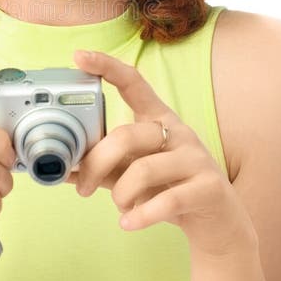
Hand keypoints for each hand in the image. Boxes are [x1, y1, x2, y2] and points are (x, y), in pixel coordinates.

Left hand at [69, 50, 255, 257]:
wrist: (219, 223)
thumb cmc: (170, 190)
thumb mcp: (133, 174)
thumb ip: (103, 167)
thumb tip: (61, 169)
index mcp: (158, 120)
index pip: (134, 83)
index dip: (107, 67)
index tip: (79, 56)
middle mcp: (179, 132)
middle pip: (127, 135)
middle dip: (96, 163)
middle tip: (82, 188)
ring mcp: (197, 158)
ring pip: (144, 170)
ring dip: (121, 195)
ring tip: (120, 209)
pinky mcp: (209, 188)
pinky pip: (166, 200)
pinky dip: (140, 216)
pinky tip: (129, 224)